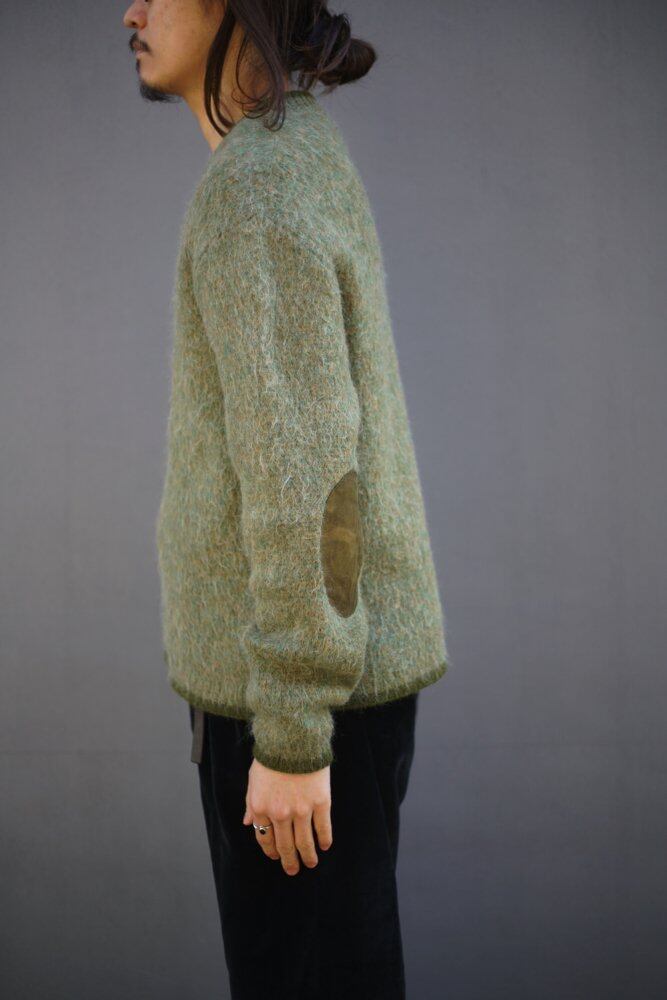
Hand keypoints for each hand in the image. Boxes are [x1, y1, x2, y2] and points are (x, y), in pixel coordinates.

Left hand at [242, 757, 332, 874]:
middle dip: (289, 861)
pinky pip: (323, 827)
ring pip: (304, 842)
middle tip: (293, 870)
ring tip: (311, 863)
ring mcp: (301, 810)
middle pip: (285, 845)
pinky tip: (325, 845)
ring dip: (308, 856)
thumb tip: (247, 823)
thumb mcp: (253, 778)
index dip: (271, 851)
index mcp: (260, 807)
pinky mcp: (320, 802)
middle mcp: (279, 813)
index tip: (277, 857)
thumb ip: (250, 803)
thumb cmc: (272, 756)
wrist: (293, 737)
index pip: (264, 838)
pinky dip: (324, 839)